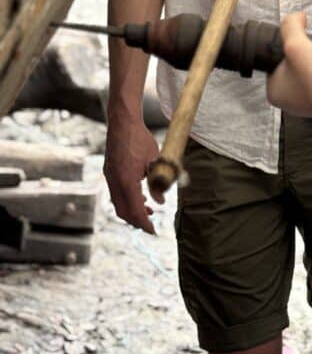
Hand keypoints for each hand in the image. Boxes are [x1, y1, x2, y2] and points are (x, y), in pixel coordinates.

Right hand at [104, 116, 161, 234]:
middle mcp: (114, 181)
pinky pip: (116, 193)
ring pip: (118, 203)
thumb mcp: (154, 161)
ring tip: (148, 211)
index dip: (144, 223)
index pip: (134, 210)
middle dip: (136, 221)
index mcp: (126, 180)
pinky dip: (127, 200)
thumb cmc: (140, 139)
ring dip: (132, 210)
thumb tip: (160, 201)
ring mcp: (109, 177)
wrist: (122, 122)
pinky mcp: (109, 172)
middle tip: (151, 225)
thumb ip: (157, 183)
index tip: (153, 231)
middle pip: (123, 211)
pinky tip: (139, 197)